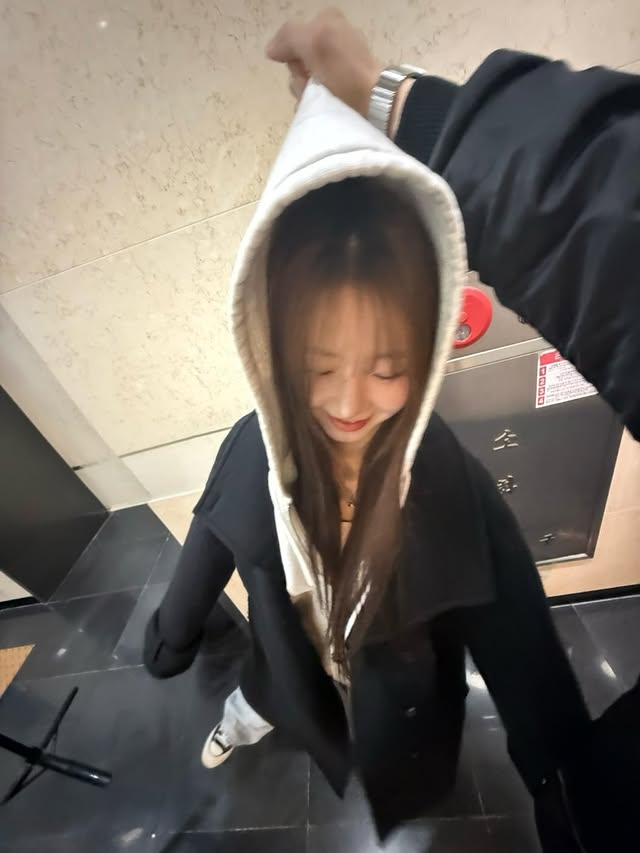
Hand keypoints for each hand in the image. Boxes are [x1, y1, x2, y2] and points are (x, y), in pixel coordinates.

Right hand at [266, 7, 381, 115]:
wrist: (372, 101)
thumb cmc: (343, 68)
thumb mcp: (312, 40)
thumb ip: (287, 37)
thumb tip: (271, 50)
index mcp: (326, 21)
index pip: (291, 38)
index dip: (291, 53)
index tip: (301, 64)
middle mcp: (330, 40)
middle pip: (296, 61)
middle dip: (299, 75)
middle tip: (312, 82)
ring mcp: (334, 66)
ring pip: (302, 81)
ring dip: (305, 92)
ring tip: (320, 97)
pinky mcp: (338, 89)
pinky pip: (313, 96)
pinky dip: (313, 103)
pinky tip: (322, 106)